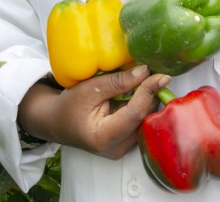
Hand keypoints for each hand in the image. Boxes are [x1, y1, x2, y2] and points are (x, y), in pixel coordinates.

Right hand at [17, 65, 170, 158]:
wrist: (57, 123)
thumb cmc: (69, 106)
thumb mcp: (89, 89)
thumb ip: (117, 81)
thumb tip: (145, 71)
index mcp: (104, 137)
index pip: (135, 114)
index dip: (149, 92)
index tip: (162, 75)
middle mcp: (117, 148)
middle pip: (144, 119)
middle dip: (152, 95)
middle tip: (155, 72)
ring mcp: (122, 149)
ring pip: (146, 121)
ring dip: (148, 100)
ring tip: (147, 80)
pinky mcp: (126, 144)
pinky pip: (141, 122)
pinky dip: (142, 106)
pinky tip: (140, 92)